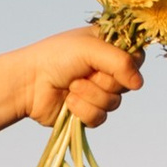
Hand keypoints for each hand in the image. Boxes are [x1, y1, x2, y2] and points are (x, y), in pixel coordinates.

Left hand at [16, 30, 139, 129]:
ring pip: (114, 104)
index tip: (111, 63)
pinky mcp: (87, 113)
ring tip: (71, 86)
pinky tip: (69, 102)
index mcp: (110, 48)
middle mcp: (106, 70)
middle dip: (103, 81)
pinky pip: (100, 118)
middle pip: (127, 84)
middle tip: (82, 72)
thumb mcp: (91, 49)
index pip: (137, 58)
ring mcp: (97, 92)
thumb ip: (120, 62)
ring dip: (90, 95)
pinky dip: (83, 111)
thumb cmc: (56, 57)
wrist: (28, 82)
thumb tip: (139, 85)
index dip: (128, 64)